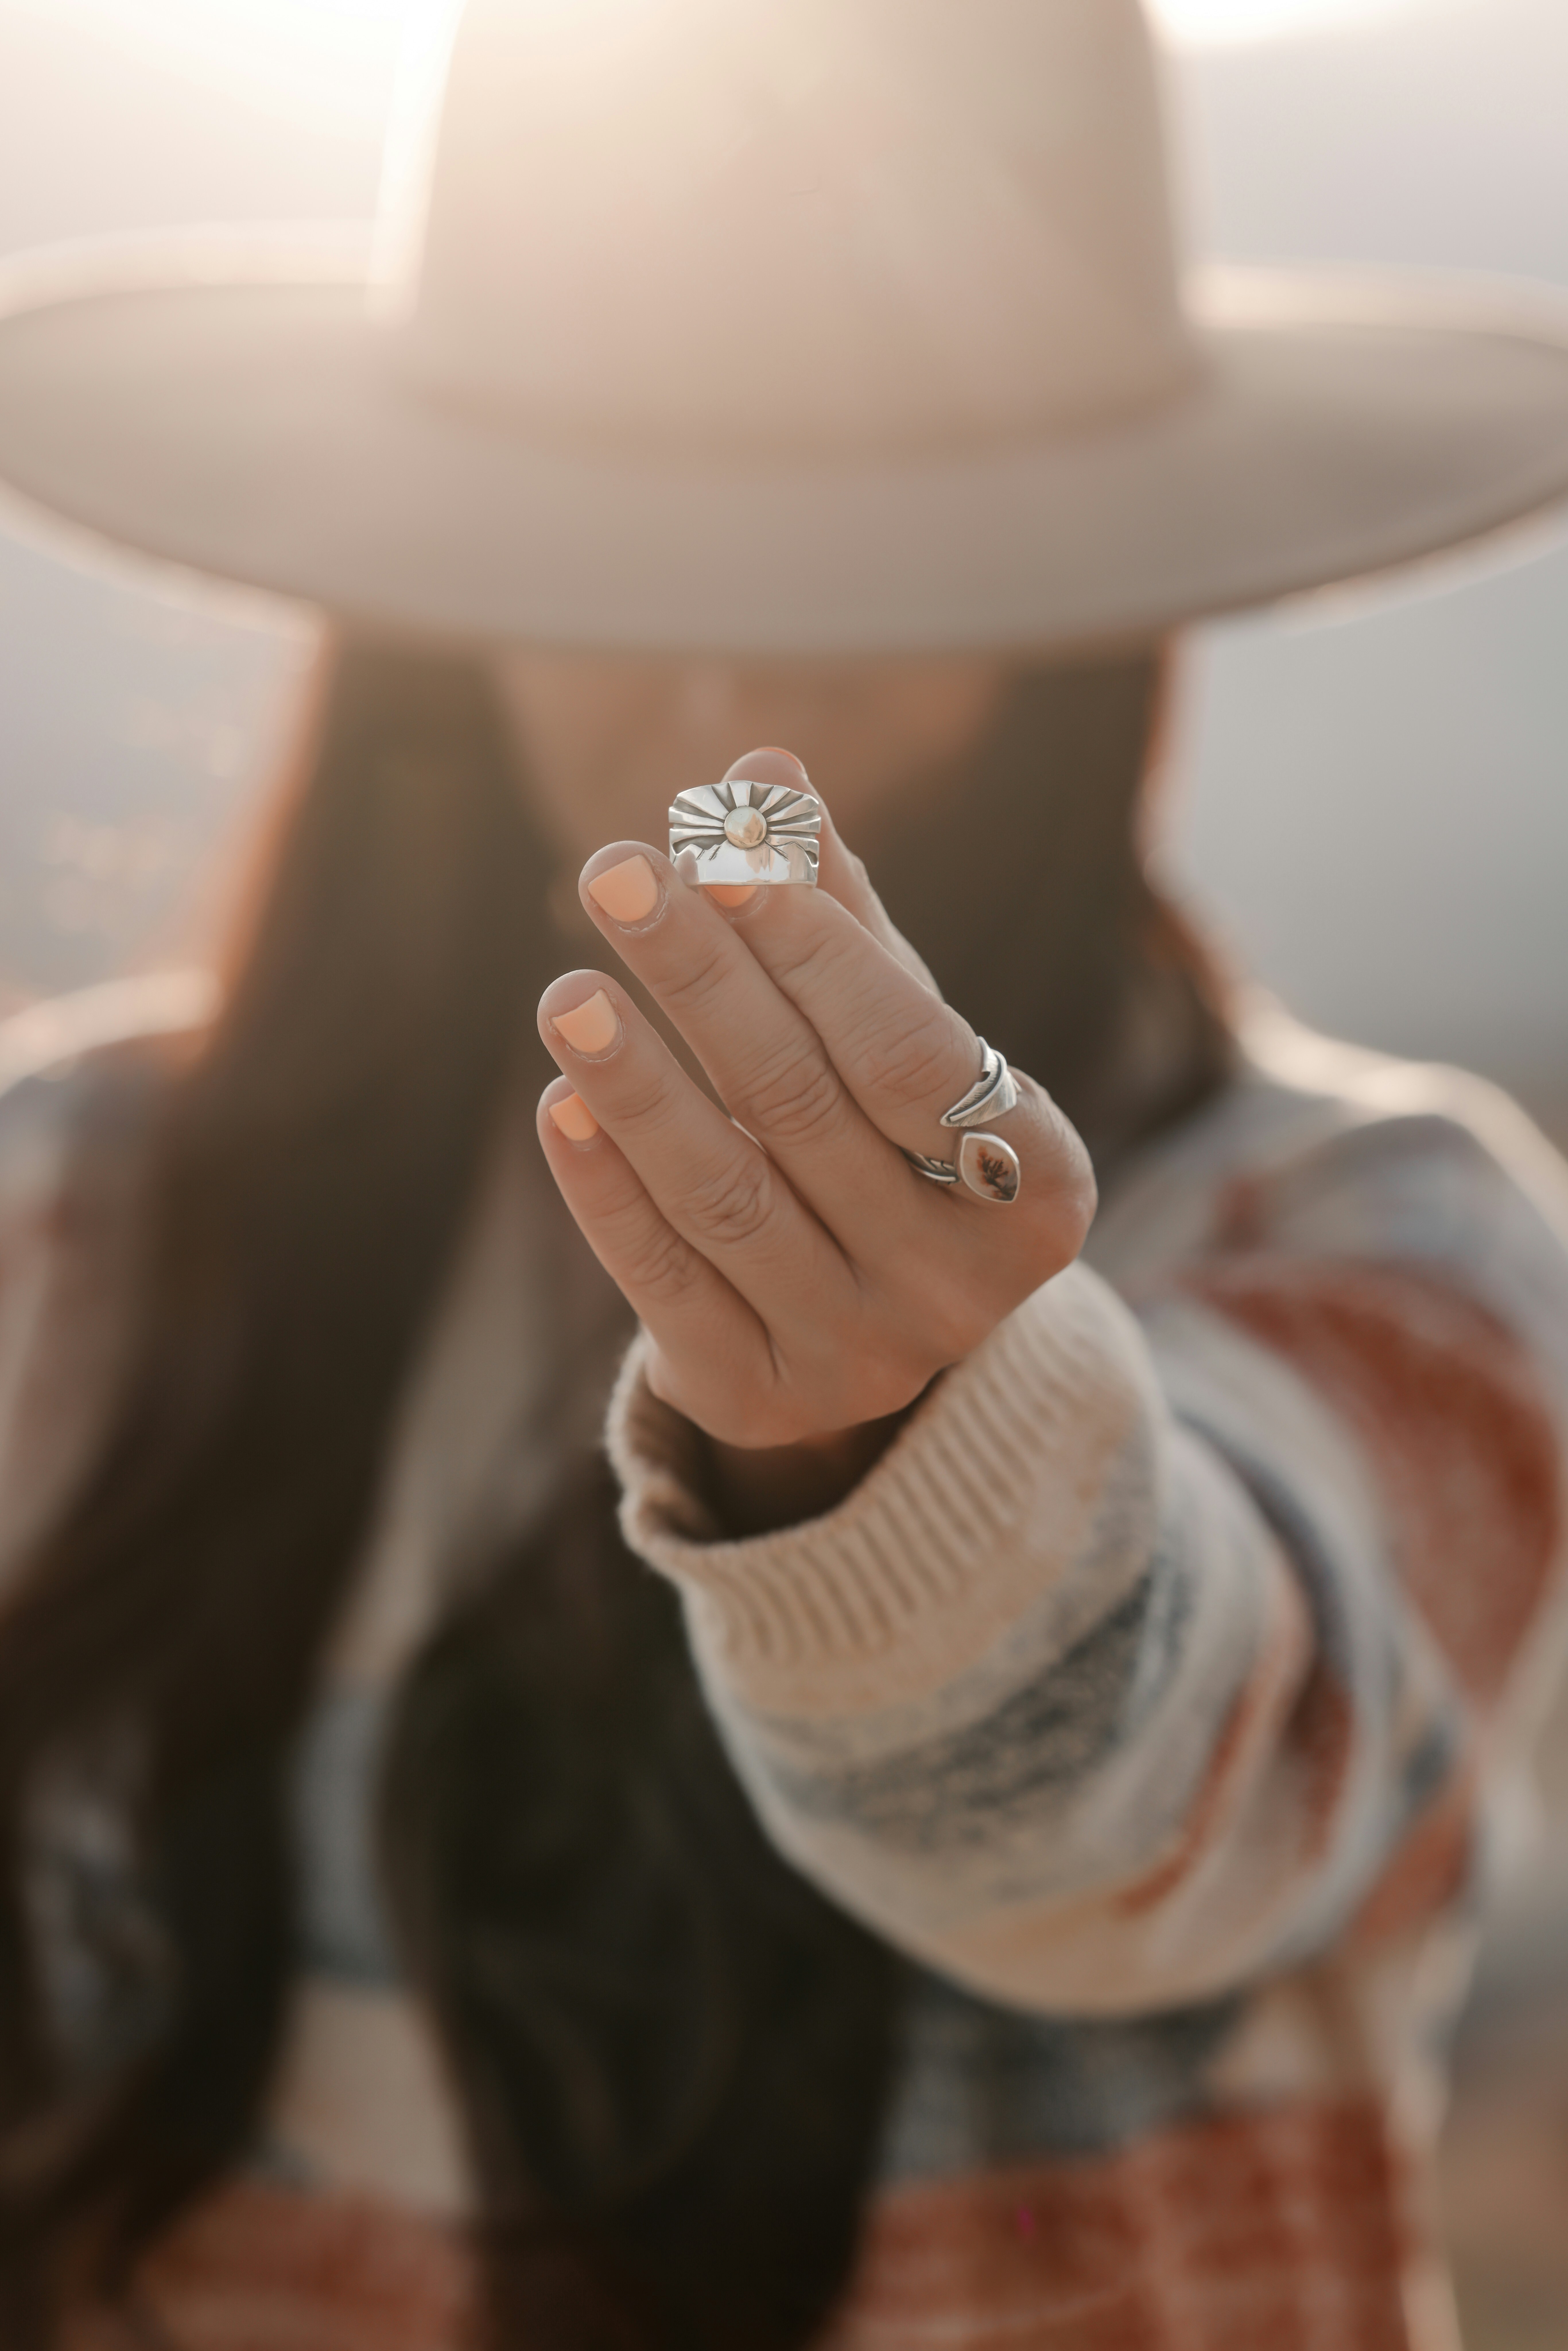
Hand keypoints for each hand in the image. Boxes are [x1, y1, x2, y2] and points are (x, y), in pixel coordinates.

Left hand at [537, 749, 1095, 1527]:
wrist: (870, 1325)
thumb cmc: (886, 1139)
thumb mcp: (887, 1035)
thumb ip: (833, 915)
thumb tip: (761, 773)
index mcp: (1033, 1187)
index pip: (908, 1049)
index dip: (811, 945)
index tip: (719, 849)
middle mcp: (961, 1287)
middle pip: (807, 1108)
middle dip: (704, 979)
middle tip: (614, 872)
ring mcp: (861, 1356)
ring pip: (729, 1199)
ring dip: (639, 1086)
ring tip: (565, 989)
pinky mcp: (756, 1399)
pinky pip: (666, 1283)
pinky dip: (607, 1189)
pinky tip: (562, 1101)